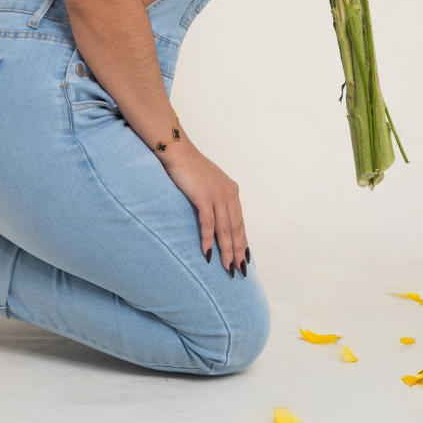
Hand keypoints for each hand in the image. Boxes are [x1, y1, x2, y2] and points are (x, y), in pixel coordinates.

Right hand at [160, 139, 248, 274]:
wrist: (178, 151)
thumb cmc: (190, 167)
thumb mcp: (209, 183)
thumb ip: (215, 197)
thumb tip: (216, 214)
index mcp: (232, 192)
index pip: (240, 222)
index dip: (243, 241)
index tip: (245, 257)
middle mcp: (229, 194)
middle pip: (236, 228)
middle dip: (239, 251)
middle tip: (240, 270)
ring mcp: (217, 195)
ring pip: (225, 229)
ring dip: (226, 250)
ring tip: (228, 268)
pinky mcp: (204, 196)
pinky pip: (208, 223)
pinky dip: (208, 239)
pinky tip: (208, 253)